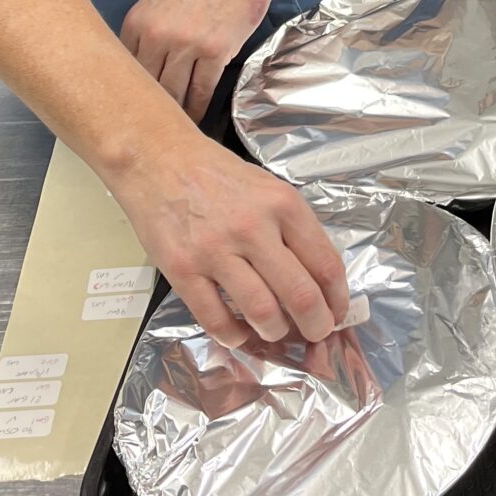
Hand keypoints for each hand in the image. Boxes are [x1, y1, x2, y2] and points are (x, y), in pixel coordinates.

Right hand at [113, 134, 349, 347]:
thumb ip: (294, 229)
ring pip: (262, 312)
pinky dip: (233, 337)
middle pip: (300, 295)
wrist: (158, 158)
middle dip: (316, 325)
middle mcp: (253, 227)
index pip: (325, 263)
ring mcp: (215, 250)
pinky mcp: (182, 268)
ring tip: (274, 330)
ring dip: (275, 332)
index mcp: (283, 204)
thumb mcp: (269, 188)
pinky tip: (238, 335)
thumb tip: (319, 281)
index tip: (337, 312)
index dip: (337, 298)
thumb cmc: (218, 175)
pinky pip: (215, 318)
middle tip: (315, 334)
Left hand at [121, 0, 284, 123]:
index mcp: (137, 21)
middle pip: (146, 86)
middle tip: (145, 131)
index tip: (129, 110)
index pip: (123, 69)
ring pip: (172, 94)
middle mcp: (157, 36)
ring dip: (173, 115)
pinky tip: (196, 120)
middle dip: (146, 109)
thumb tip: (138, 62)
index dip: (126, 93)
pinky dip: (198, 109)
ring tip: (172, 132)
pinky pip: (201, 91)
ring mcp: (186, 45)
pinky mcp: (215, 52)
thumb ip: (145, 30)